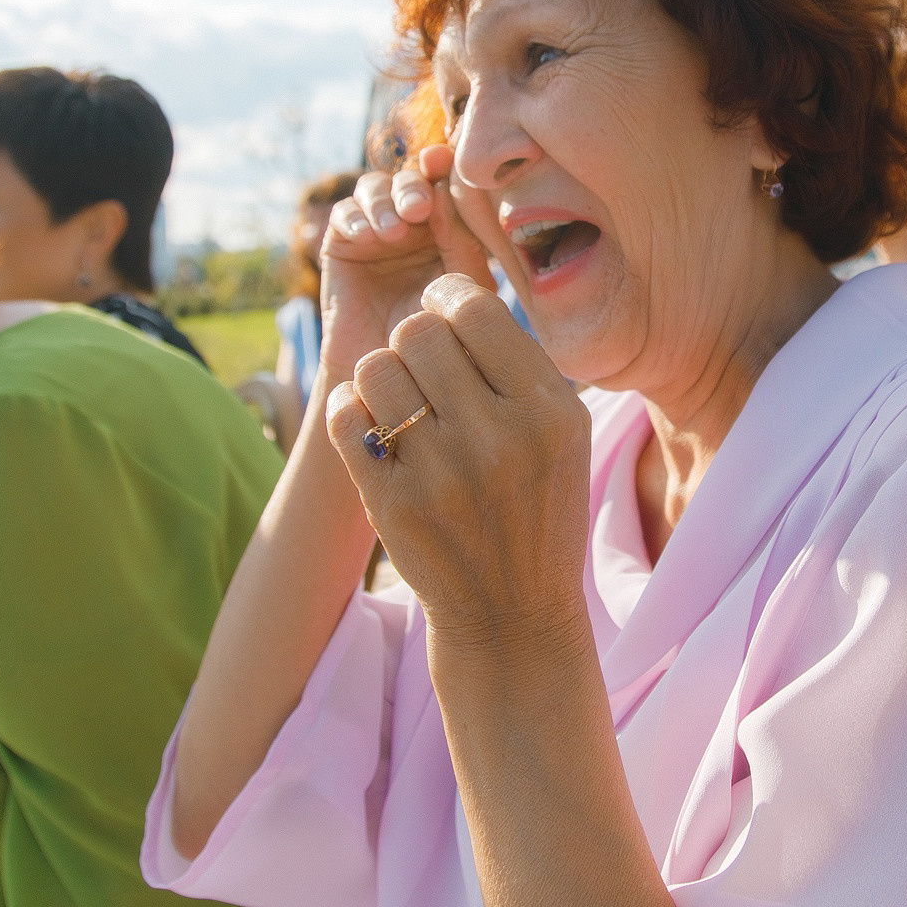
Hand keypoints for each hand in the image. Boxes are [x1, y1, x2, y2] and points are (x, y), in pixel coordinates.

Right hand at [320, 145, 495, 383]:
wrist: (392, 374)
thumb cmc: (437, 334)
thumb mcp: (460, 287)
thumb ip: (461, 242)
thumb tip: (445, 194)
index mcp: (446, 224)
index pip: (442, 181)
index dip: (441, 164)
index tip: (442, 160)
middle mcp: (411, 221)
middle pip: (408, 179)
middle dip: (412, 186)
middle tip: (419, 208)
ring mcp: (376, 230)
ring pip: (373, 188)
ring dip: (383, 201)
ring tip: (394, 231)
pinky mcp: (342, 244)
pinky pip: (344, 215)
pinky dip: (355, 217)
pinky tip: (366, 236)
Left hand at [325, 273, 592, 647]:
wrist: (511, 612)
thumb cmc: (537, 507)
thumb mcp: (562, 434)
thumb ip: (517, 364)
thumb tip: (452, 293)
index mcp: (550, 412)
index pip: (475, 309)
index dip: (448, 299)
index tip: (445, 315)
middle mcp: (499, 439)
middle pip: (418, 330)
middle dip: (413, 338)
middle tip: (423, 365)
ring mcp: (441, 474)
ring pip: (375, 367)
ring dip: (382, 376)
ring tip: (402, 402)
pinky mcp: (393, 504)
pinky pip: (344, 416)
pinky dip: (350, 410)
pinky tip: (372, 426)